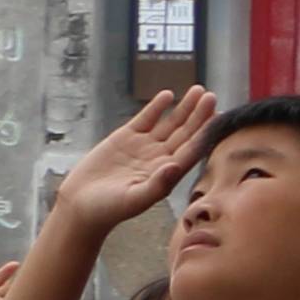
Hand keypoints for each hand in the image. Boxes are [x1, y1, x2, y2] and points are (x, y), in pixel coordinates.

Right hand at [48, 87, 216, 238]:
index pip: (192, 149)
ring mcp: (144, 147)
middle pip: (185, 133)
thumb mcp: (135, 199)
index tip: (218, 116)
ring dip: (184, 107)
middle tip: (211, 96)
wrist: (82, 205)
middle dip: (199, 115)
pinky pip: (146, 119)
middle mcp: (160, 158)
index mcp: (168, 173)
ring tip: (198, 90)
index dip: (205, 132)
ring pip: (169, 123)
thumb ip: (157, 184)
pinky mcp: (125, 138)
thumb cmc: (109, 209)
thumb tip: (176, 167)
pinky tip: (168, 95)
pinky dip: (156, 107)